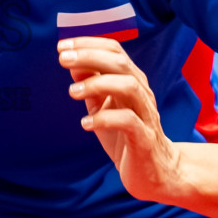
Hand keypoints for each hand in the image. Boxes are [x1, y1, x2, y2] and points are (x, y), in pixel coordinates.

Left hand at [58, 36, 185, 203]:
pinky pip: (129, 121)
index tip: (62, 46)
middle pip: (120, 63)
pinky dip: (105, 119)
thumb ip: (91, 85)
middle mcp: (142, 93)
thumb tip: (73, 63)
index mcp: (133, 81)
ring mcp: (146, 115)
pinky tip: (86, 123)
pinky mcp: (145, 138)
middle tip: (63, 60)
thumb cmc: (126, 136)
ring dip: (97, 84)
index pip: (115, 51)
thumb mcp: (103, 107)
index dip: (88, 44)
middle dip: (89, 56)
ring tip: (72, 92)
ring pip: (128, 86)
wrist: (154, 172)